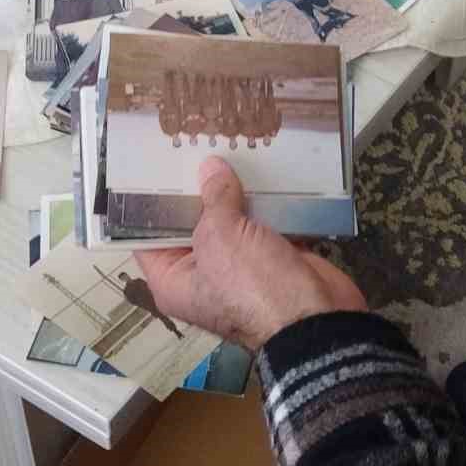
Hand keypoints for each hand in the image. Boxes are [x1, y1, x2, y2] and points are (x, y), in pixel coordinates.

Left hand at [135, 157, 366, 350]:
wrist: (315, 317)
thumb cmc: (253, 288)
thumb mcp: (221, 237)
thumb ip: (214, 199)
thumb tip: (211, 167)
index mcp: (174, 280)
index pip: (150, 237)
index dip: (151, 202)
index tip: (157, 165)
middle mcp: (203, 273)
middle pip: (194, 224)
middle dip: (201, 190)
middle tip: (198, 148)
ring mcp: (241, 265)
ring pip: (234, 221)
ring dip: (238, 193)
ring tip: (234, 151)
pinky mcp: (274, 256)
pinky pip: (266, 223)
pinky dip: (270, 202)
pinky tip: (268, 170)